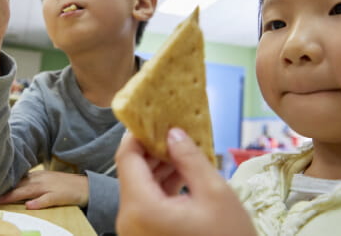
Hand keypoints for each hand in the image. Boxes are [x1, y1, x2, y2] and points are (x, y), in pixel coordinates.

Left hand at [0, 170, 88, 208]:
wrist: (84, 186)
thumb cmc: (64, 185)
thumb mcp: (46, 180)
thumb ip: (32, 182)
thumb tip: (16, 186)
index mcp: (38, 175)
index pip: (19, 178)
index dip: (5, 182)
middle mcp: (42, 179)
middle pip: (21, 184)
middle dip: (6, 189)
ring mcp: (50, 187)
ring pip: (30, 190)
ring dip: (16, 195)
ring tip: (3, 200)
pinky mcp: (58, 196)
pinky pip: (47, 199)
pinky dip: (38, 202)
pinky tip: (29, 206)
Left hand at [115, 129, 255, 235]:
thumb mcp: (214, 193)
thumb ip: (190, 157)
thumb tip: (172, 132)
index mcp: (141, 208)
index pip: (127, 157)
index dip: (137, 133)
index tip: (152, 116)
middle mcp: (128, 220)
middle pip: (131, 172)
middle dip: (150, 148)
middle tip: (170, 129)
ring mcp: (134, 230)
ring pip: (138, 186)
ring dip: (156, 166)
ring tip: (178, 148)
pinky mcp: (143, 235)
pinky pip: (145, 202)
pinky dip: (159, 186)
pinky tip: (179, 172)